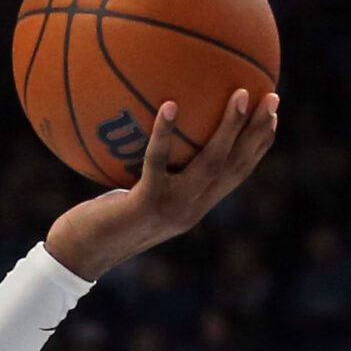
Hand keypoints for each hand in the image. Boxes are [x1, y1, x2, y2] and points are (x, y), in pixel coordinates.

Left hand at [45, 88, 280, 280]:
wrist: (78, 256)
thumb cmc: (99, 221)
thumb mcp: (132, 194)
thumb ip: (152, 171)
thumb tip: (156, 128)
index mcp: (194, 206)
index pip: (237, 173)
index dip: (258, 144)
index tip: (272, 113)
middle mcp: (190, 210)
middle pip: (236, 167)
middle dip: (258, 132)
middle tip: (272, 97)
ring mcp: (171, 209)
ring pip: (211, 164)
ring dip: (229, 128)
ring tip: (241, 93)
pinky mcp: (145, 204)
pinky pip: (158, 162)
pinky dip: (164, 134)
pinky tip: (169, 106)